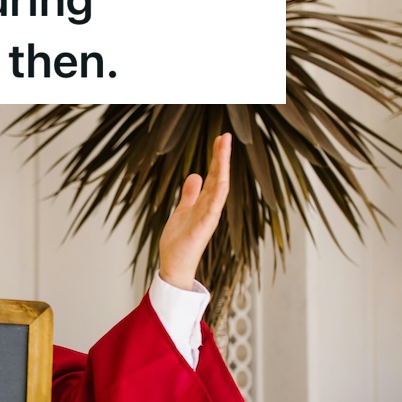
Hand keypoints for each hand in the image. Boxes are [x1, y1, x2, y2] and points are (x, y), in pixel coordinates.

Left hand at [157, 133, 231, 290]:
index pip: (213, 175)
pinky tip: (222, 181)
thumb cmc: (180, 241)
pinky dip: (218, 195)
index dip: (217, 158)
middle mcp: (209, 207)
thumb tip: (195, 175)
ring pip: (218, 188)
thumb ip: (190, 194)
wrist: (175, 265)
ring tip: (224, 149)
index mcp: (204, 202)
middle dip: (222, 157)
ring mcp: (207, 217)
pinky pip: (212, 209)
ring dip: (222, 169)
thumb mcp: (183, 210)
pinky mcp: (202, 228)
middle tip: (226, 136)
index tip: (221, 139)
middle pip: (218, 177)